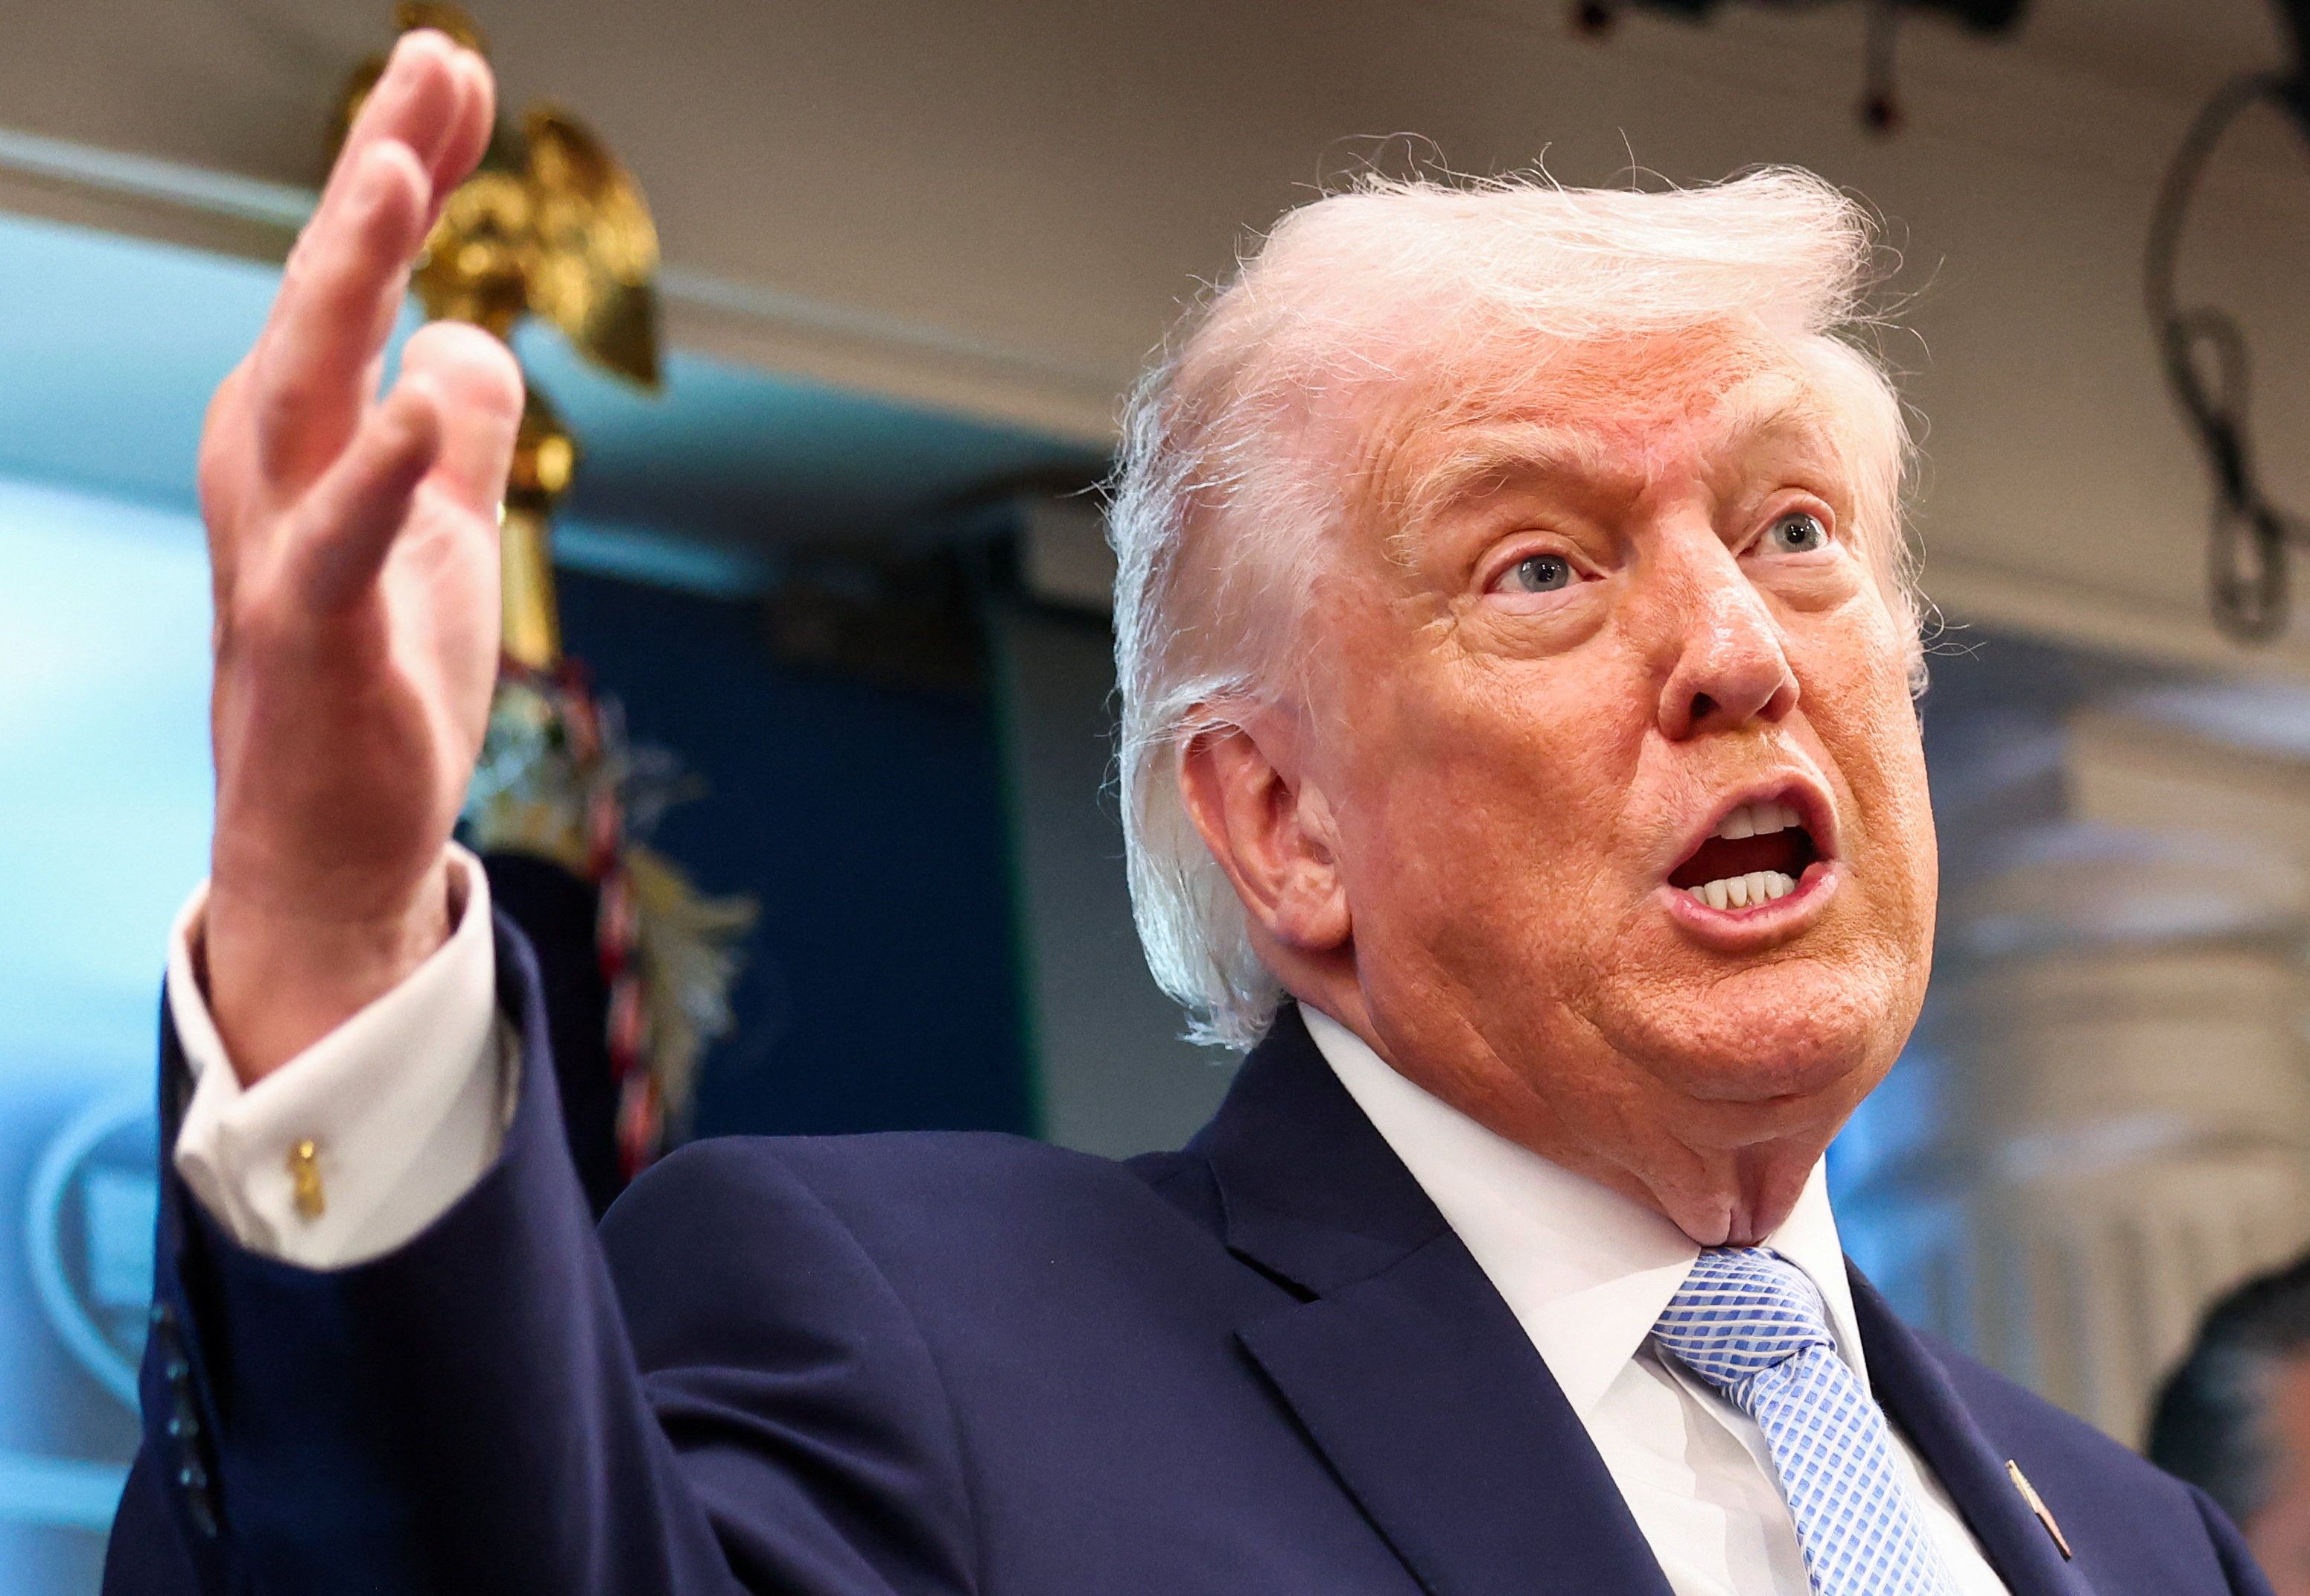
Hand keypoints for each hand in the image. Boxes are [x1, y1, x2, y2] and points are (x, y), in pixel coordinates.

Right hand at [199, 31, 521, 1083]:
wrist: (331, 838)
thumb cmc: (377, 677)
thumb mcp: (441, 528)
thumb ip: (459, 430)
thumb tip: (475, 337)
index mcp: (309, 433)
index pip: (365, 276)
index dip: (409, 167)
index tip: (460, 73)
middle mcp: (276, 465)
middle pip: (330, 291)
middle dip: (381, 169)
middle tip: (440, 55)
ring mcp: (283, 543)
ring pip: (311, 383)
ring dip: (350, 274)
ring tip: (401, 166)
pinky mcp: (313, 630)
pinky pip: (347, 538)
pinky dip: (383, 471)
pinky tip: (424, 400)